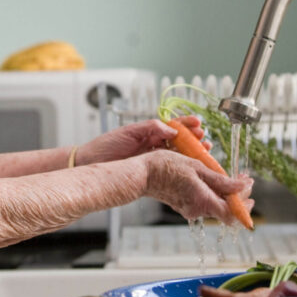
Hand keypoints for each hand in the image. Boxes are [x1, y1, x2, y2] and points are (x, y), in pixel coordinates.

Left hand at [76, 116, 210, 165]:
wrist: (91, 164)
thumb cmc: (106, 146)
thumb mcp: (129, 132)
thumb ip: (151, 128)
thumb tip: (172, 129)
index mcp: (149, 132)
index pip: (173, 126)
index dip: (186, 124)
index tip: (198, 124)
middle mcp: (153, 145)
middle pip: (180, 141)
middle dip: (194, 139)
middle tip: (205, 140)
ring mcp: (153, 158)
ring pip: (178, 155)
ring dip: (192, 153)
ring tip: (204, 151)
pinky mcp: (150, 171)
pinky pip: (170, 168)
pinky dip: (182, 167)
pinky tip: (191, 167)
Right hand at [141, 149, 253, 224]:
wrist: (142, 174)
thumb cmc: (166, 167)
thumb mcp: (197, 168)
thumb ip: (221, 181)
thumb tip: (242, 187)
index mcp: (203, 201)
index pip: (232, 214)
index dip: (245, 205)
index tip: (249, 187)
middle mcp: (197, 210)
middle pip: (225, 210)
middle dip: (238, 196)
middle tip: (242, 180)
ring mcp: (190, 209)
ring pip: (215, 205)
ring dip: (225, 193)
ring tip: (228, 176)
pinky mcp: (184, 205)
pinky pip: (204, 202)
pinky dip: (212, 192)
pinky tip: (211, 179)